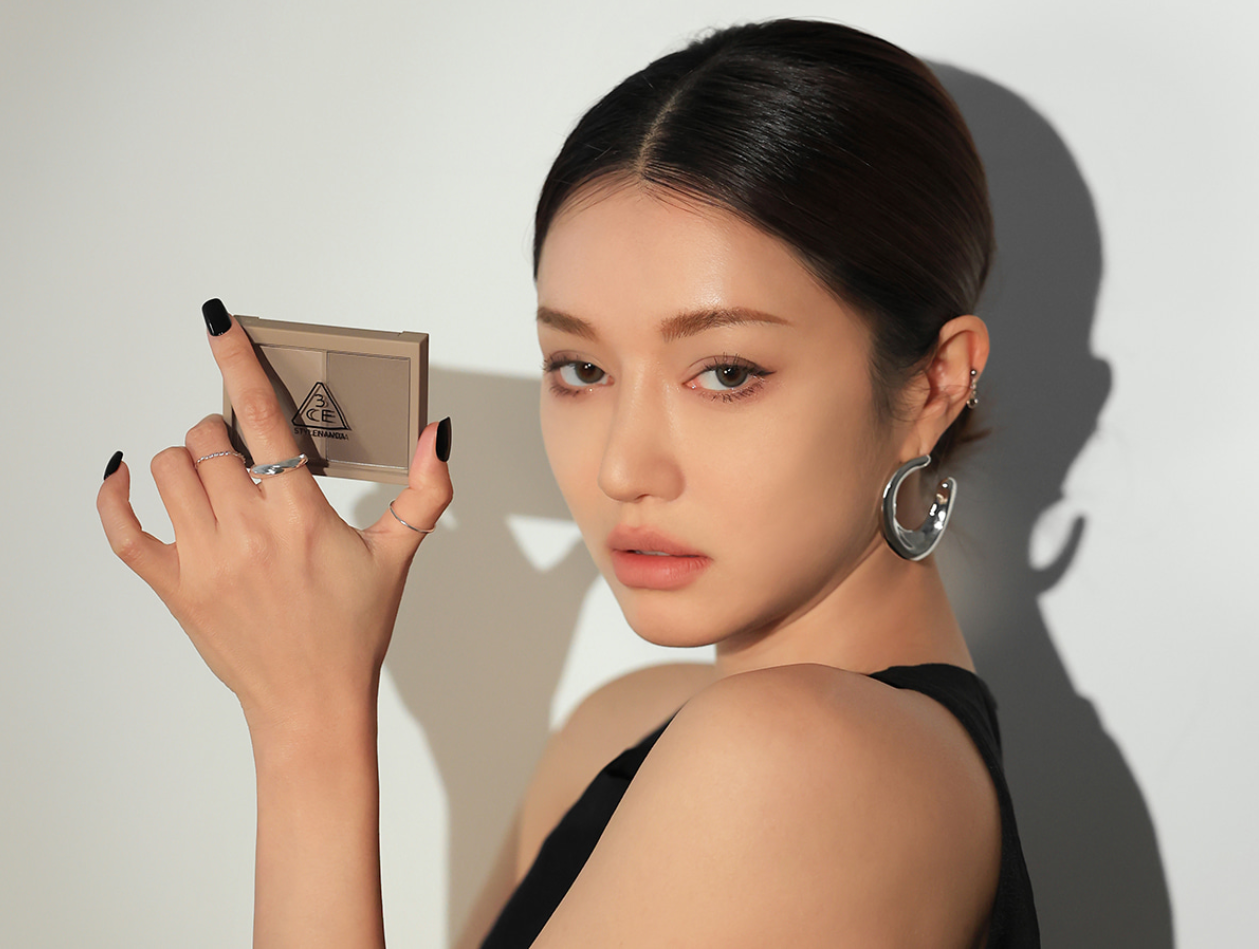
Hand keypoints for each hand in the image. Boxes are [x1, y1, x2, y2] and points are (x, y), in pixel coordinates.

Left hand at [97, 301, 452, 735]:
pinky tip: (125, 474)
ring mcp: (202, 561)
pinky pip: (120, 529)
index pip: (262, 417)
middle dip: (227, 428)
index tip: (218, 321)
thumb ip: (424, 490)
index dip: (238, 361)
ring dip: (190, 457)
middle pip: (208, 437)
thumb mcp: (397, 556)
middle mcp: (246, 534)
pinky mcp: (172, 587)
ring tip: (219, 478)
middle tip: (250, 451)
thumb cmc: (353, 630)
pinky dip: (114, 494)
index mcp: (301, 518)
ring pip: (169, 468)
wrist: (311, 704)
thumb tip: (437, 434)